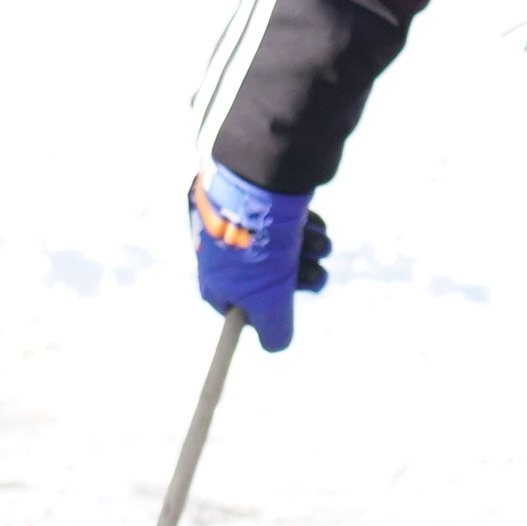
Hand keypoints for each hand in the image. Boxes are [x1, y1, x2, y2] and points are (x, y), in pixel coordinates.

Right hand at [189, 165, 327, 351]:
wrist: (262, 180)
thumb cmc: (258, 247)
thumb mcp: (270, 303)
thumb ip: (274, 332)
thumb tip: (276, 345)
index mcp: (216, 279)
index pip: (237, 313)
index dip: (263, 317)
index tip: (282, 315)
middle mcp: (230, 254)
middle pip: (273, 286)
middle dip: (296, 282)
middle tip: (307, 275)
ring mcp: (251, 229)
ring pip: (292, 257)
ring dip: (309, 256)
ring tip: (310, 243)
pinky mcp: (272, 207)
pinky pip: (298, 232)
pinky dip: (310, 232)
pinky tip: (311, 223)